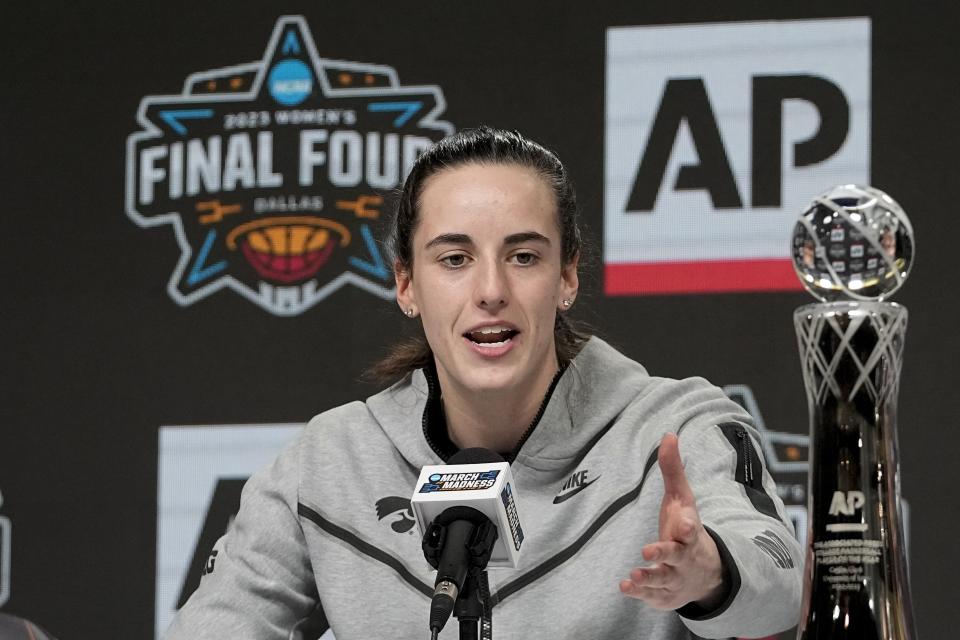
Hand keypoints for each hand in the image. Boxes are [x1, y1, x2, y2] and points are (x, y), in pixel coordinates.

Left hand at [619, 433, 726, 610]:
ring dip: (649, 577)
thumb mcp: (681, 499)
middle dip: (664, 553)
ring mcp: (675, 577)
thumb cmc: (686, 528)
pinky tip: (625, 587)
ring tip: (635, 574)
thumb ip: (673, 469)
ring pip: (663, 578)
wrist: (706, 573)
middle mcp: (684, 556)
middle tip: (648, 550)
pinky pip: (653, 596)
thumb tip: (669, 434)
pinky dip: (640, 594)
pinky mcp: (665, 594)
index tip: (683, 523)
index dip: (686, 526)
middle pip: (676, 556)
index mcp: (689, 533)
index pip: (690, 529)